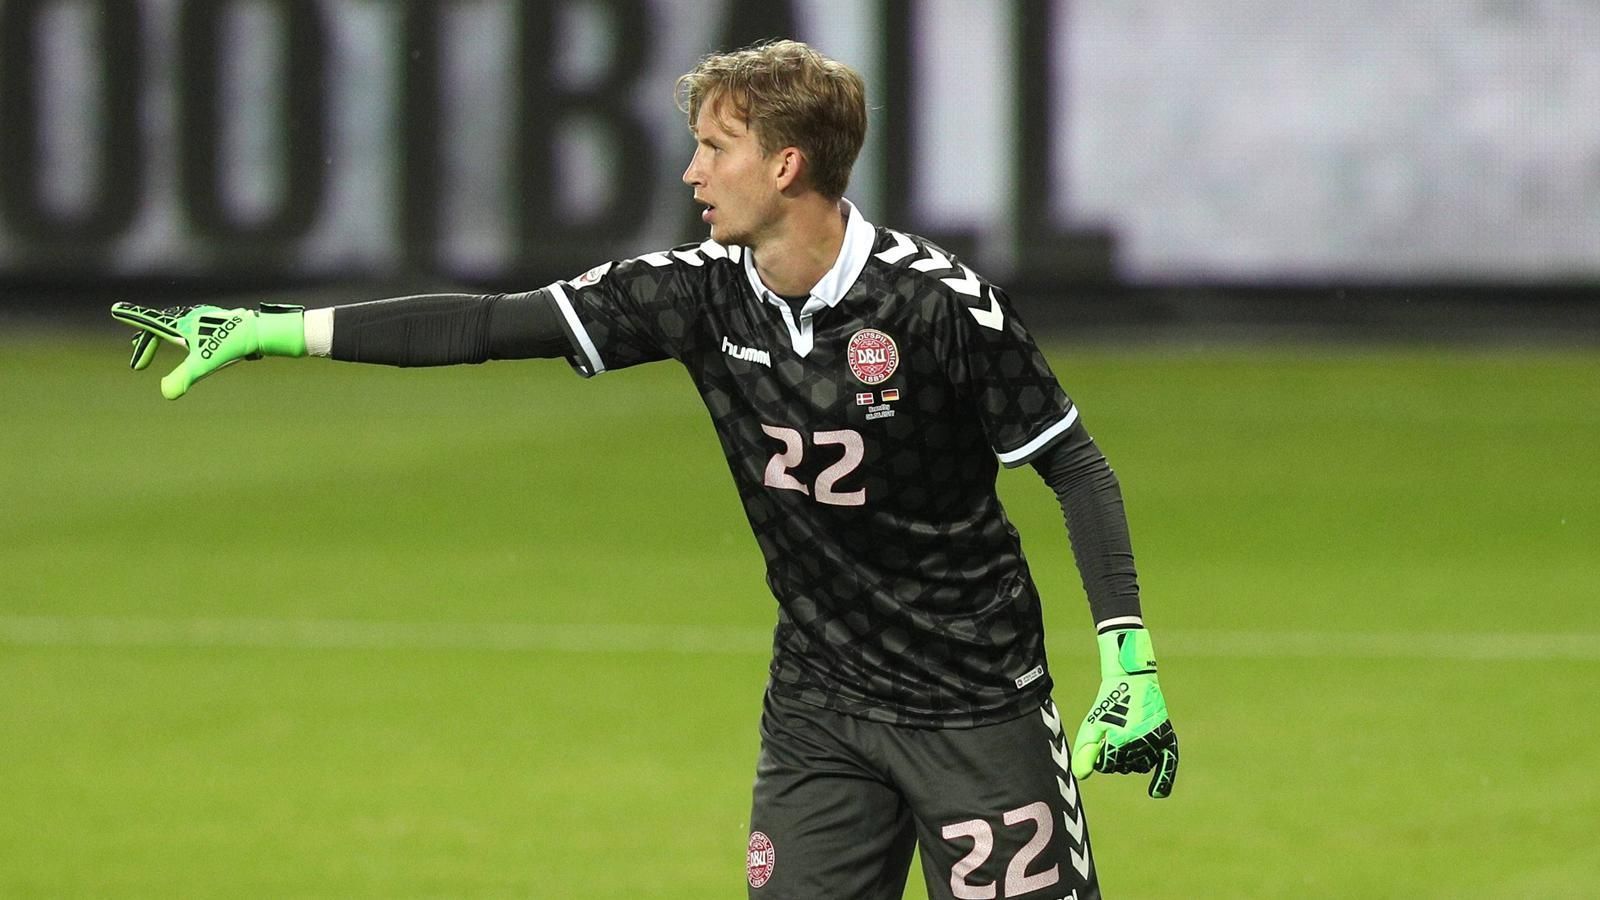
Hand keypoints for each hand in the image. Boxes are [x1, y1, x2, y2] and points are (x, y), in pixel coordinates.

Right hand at [111, 302, 305, 398]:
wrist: (260, 332)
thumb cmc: (231, 345)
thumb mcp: (204, 364)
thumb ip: (183, 378)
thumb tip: (166, 393)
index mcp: (181, 325)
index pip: (151, 322)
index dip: (133, 318)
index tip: (115, 310)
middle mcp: (189, 318)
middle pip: (160, 329)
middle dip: (147, 345)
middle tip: (138, 364)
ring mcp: (203, 318)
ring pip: (175, 326)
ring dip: (161, 338)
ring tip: (152, 346)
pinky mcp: (216, 321)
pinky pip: (190, 326)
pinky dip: (180, 336)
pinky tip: (188, 342)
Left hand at [1070, 627, 1179, 797]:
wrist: (1132, 679)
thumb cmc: (1108, 702)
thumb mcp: (1092, 724)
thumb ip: (1086, 750)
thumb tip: (1080, 776)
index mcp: (1120, 740)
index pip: (1106, 765)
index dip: (1100, 755)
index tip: (1100, 741)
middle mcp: (1140, 743)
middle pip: (1124, 767)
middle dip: (1115, 757)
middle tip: (1113, 733)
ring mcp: (1155, 741)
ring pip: (1141, 766)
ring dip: (1132, 760)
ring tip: (1126, 739)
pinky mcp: (1165, 737)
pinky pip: (1168, 764)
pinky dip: (1163, 779)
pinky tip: (1156, 793)